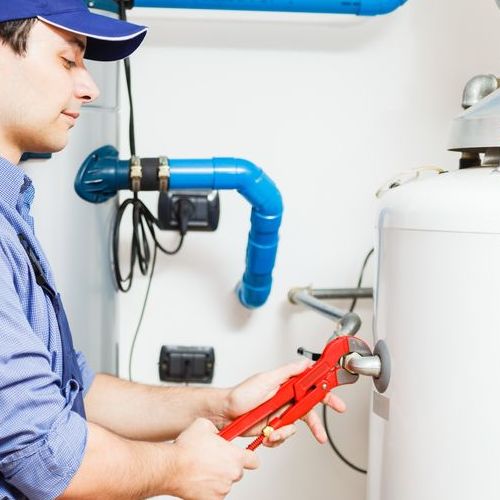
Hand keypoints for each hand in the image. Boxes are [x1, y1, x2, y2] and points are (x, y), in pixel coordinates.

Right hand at [171, 418, 258, 499]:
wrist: (171, 467)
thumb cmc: (187, 448)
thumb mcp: (204, 425)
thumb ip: (217, 429)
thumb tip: (217, 432)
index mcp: (235, 457)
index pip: (254, 461)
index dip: (249, 457)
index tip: (244, 456)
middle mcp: (232, 475)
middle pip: (237, 471)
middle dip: (228, 465)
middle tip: (214, 459)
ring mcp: (223, 489)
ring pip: (225, 482)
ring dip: (217, 477)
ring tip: (202, 468)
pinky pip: (214, 494)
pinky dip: (208, 488)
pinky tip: (199, 478)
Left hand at [222, 359, 345, 446]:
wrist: (225, 414)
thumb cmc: (241, 394)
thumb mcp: (266, 379)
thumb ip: (288, 372)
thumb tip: (305, 363)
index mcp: (286, 386)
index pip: (311, 388)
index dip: (325, 394)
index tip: (337, 403)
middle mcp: (285, 400)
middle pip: (307, 412)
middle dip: (314, 425)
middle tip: (320, 434)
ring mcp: (279, 414)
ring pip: (294, 427)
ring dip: (285, 432)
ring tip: (273, 431)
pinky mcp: (272, 428)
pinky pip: (282, 437)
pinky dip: (275, 438)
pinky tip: (266, 435)